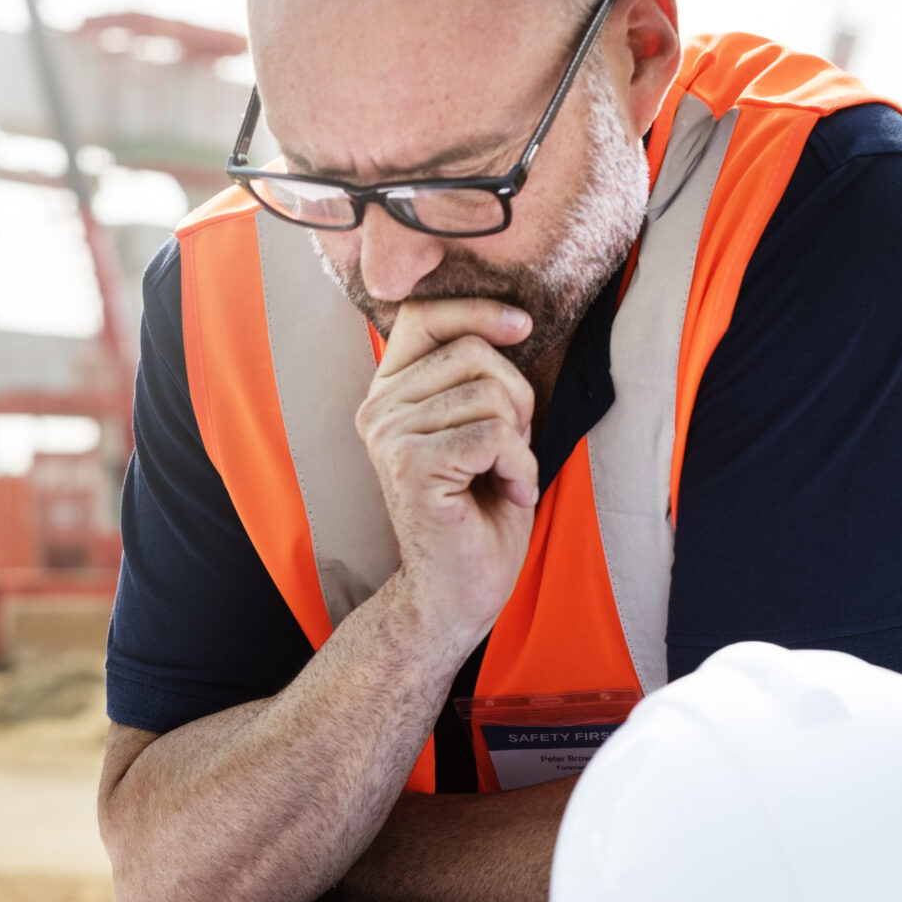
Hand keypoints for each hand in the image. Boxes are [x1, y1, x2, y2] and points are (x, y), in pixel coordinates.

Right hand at [353, 297, 541, 638]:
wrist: (458, 592)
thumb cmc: (477, 514)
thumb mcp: (478, 428)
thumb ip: (477, 378)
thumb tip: (514, 322)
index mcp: (390, 393)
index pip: (425, 315)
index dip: (479, 310)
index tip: (523, 329)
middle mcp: (379, 409)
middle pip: (473, 352)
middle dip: (516, 398)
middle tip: (509, 450)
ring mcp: (390, 437)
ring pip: (489, 394)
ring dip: (518, 441)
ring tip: (502, 478)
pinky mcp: (412, 467)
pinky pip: (493, 436)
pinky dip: (519, 468)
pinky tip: (506, 494)